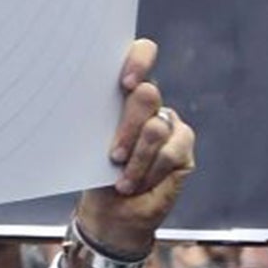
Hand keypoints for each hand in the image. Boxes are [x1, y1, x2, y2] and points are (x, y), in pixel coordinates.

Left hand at [69, 39, 194, 267]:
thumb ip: (99, 120)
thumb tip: (84, 101)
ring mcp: (169, 124)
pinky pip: (171, 153)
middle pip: (147, 94)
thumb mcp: (89, 144)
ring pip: (156, 128)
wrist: (110, 214)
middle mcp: (150, 103)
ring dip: (136, 159)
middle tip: (114, 154)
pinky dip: (150, 172)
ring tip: (122, 180)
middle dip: (127, 126)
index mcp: (123, 91)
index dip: (138, 60)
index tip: (125, 83)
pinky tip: (135, 185)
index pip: (142, 53)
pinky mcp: (184, 148)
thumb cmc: (95, 173)